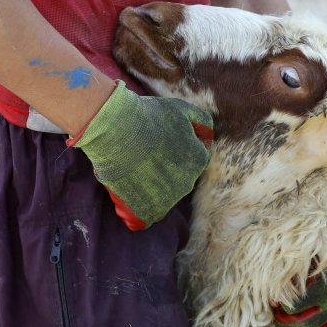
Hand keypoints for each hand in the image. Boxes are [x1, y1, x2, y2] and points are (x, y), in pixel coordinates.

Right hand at [68, 81, 213, 230]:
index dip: (172, 156)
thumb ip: (201, 121)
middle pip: (175, 183)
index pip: (191, 164)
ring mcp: (167, 199)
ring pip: (160, 200)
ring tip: (129, 176)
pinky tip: (126, 198)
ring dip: (147, 193)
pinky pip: (144, 218)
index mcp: (198, 160)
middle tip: (140, 161)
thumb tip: (208, 135)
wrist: (118, 129)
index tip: (155, 150)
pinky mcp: (147, 211)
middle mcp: (187, 183)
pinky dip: (137, 213)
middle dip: (161, 176)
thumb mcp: (181, 109)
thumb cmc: (148, 116)